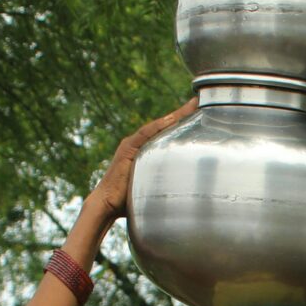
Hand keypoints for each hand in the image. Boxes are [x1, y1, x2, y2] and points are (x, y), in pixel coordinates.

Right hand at [87, 98, 196, 224]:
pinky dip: (158, 126)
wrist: (106, 203)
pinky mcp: (127, 149)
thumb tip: (182, 193)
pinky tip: (172, 118)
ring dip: (174, 116)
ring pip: (156, 126)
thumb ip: (163, 184)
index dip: (180, 122)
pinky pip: (145, 134)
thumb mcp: (150, 188)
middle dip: (181, 114)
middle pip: (163, 126)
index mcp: (143, 151)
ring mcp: (131, 145)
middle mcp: (137, 144)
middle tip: (198, 103)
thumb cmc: (126, 200)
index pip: (164, 133)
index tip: (197, 112)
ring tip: (191, 106)